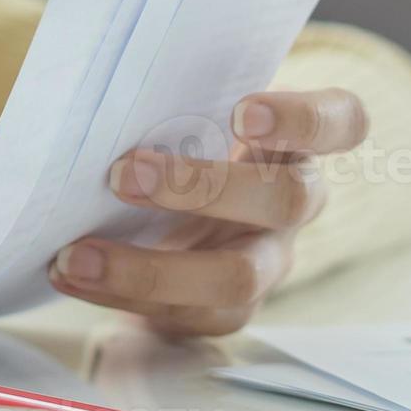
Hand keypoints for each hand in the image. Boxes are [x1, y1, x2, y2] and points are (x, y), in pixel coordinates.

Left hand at [48, 89, 368, 337]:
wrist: (165, 214)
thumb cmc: (177, 140)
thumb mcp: (183, 112)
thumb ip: (171, 99)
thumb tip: (100, 93)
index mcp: (295, 142)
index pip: (340, 121)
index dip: (303, 119)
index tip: (242, 113)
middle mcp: (295, 203)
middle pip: (288, 200)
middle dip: (204, 188)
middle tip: (124, 173)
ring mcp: (268, 262)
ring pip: (237, 279)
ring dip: (151, 269)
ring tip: (77, 255)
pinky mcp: (230, 311)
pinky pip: (187, 316)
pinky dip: (120, 295)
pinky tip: (71, 274)